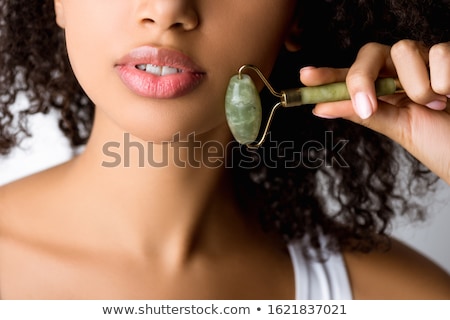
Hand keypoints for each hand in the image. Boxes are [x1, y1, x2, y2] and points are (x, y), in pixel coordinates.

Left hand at [301, 41, 449, 183]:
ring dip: (418, 87)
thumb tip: (320, 107)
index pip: (350, 77)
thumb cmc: (441, 143)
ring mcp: (428, 63)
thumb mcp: (399, 129)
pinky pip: (440, 53)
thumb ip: (365, 114)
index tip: (305, 78)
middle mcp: (402, 73)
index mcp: (384, 91)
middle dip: (362, 77)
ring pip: (405, 49)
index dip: (327, 75)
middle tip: (370, 106)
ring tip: (437, 105)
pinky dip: (446, 81)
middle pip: (370, 52)